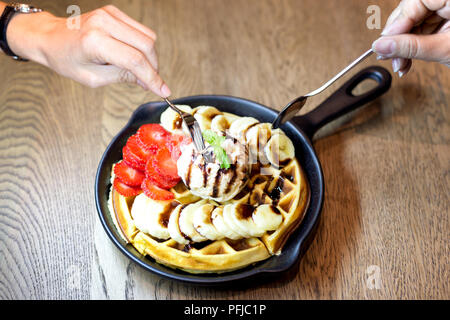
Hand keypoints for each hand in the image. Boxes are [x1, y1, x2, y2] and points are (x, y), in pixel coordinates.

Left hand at [7, 5, 170, 96]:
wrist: (51, 37)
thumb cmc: (66, 59)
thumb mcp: (93, 78)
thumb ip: (122, 77)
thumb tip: (147, 81)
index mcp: (95, 41)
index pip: (135, 60)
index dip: (152, 78)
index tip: (163, 90)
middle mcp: (104, 23)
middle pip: (146, 46)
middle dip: (153, 67)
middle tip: (149, 82)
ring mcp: (110, 14)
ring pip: (148, 37)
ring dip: (150, 57)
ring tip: (139, 70)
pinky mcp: (114, 12)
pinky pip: (141, 30)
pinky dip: (143, 46)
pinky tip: (134, 56)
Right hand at [371, 0, 449, 76]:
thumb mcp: (445, 50)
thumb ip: (412, 47)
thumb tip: (381, 46)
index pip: (415, 1)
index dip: (397, 22)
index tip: (386, 42)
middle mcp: (446, 0)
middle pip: (411, 11)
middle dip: (399, 37)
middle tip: (389, 55)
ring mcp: (446, 8)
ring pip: (414, 22)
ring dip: (404, 46)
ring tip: (400, 64)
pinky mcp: (445, 17)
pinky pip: (423, 28)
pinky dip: (414, 45)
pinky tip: (407, 59)